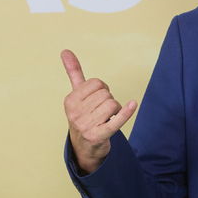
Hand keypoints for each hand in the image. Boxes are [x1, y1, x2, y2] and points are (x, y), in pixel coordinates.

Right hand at [61, 49, 136, 174]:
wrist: (84, 147)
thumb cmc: (83, 115)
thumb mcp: (77, 95)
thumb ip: (73, 73)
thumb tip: (65, 50)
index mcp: (70, 101)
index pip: (97, 83)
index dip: (103, 89)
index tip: (98, 98)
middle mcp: (75, 113)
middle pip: (105, 94)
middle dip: (109, 100)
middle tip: (103, 111)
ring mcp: (85, 126)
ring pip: (113, 105)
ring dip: (116, 110)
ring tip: (108, 118)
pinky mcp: (98, 136)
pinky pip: (116, 121)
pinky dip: (126, 113)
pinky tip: (133, 105)